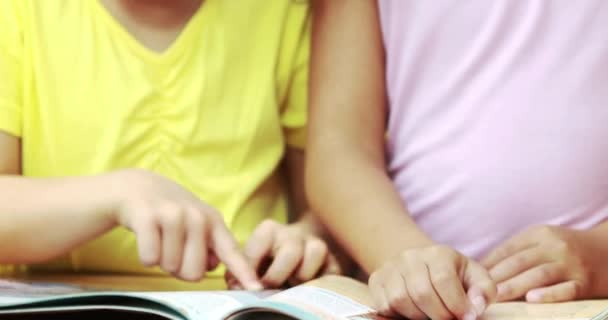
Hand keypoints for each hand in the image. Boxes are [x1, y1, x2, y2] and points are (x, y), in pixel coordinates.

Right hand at [109, 169, 260, 289]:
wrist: (135, 186)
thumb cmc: (170, 211)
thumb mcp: (197, 223)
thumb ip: (211, 246)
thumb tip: (212, 266)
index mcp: (213, 221)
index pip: (232, 252)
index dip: (244, 272)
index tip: (256, 289)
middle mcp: (197, 217)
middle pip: (195, 273)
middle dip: (180, 269)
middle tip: (173, 248)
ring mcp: (173, 215)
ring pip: (171, 267)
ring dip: (162, 260)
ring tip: (160, 239)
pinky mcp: (147, 217)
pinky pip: (150, 259)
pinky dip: (146, 257)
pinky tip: (147, 238)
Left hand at [227, 219, 340, 288]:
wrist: (298, 250)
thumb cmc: (267, 260)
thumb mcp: (251, 262)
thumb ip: (240, 273)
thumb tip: (239, 287)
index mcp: (269, 231)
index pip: (257, 249)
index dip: (250, 272)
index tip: (250, 287)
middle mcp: (294, 233)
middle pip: (290, 251)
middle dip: (277, 276)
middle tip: (271, 289)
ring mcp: (315, 244)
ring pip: (317, 251)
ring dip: (304, 275)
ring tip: (294, 285)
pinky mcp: (333, 260)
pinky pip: (333, 270)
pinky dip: (322, 282)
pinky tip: (309, 288)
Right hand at [369, 245, 495, 319]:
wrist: (420, 265)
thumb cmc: (453, 276)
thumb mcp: (475, 277)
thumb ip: (483, 291)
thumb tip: (474, 309)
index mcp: (438, 253)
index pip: (443, 280)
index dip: (456, 305)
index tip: (465, 317)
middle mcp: (410, 257)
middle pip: (421, 293)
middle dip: (439, 316)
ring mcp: (390, 268)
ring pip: (400, 300)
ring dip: (418, 317)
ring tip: (430, 316)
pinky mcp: (376, 281)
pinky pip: (384, 305)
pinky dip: (398, 316)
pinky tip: (413, 312)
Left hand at [482, 225, 593, 302]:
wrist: (607, 251)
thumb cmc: (566, 248)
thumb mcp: (543, 240)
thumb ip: (518, 250)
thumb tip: (483, 266)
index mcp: (539, 234)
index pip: (508, 249)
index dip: (489, 263)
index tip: (471, 276)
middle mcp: (554, 246)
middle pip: (519, 262)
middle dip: (496, 277)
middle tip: (478, 290)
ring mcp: (570, 264)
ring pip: (538, 275)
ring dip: (514, 286)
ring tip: (496, 296)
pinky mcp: (584, 282)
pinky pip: (565, 289)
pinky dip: (548, 294)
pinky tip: (532, 299)